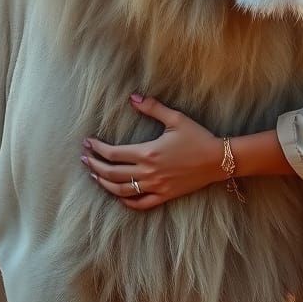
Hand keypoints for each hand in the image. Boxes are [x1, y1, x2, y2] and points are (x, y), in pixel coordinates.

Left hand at [81, 94, 222, 209]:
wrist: (218, 160)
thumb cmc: (198, 137)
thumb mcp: (176, 118)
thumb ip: (152, 108)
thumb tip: (132, 97)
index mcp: (148, 152)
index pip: (113, 153)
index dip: (97, 148)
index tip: (88, 142)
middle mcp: (148, 172)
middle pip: (112, 173)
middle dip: (94, 166)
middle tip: (85, 159)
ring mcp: (156, 186)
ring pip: (122, 190)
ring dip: (105, 184)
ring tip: (95, 176)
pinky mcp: (165, 196)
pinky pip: (141, 203)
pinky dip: (127, 202)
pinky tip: (119, 196)